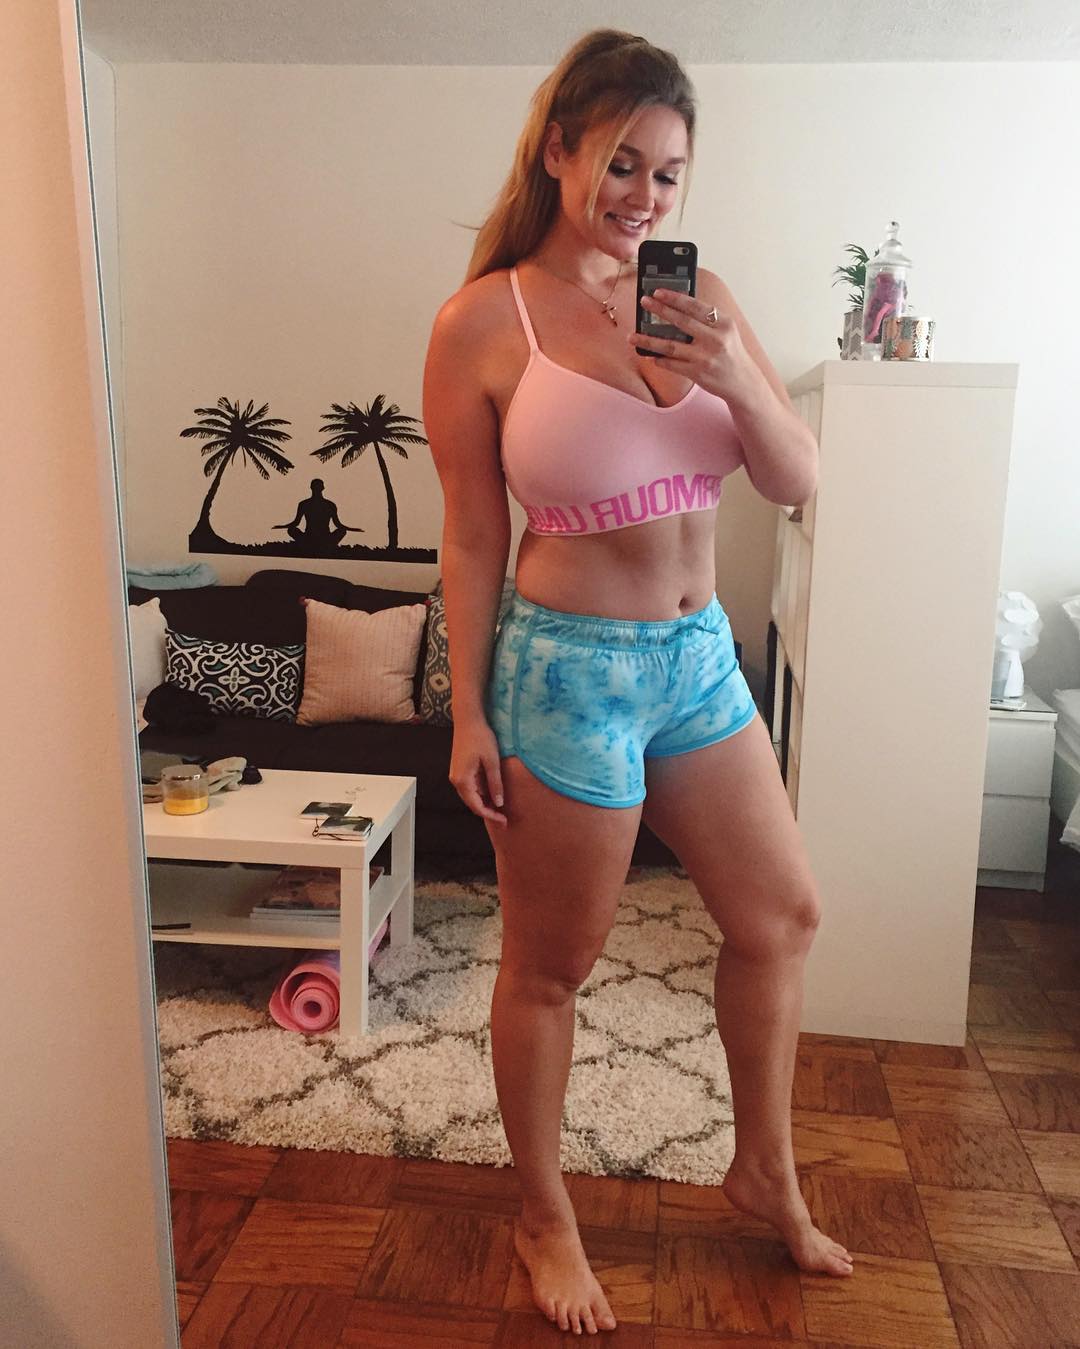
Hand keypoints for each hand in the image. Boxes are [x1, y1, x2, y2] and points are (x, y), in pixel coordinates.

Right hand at [449, 718, 506, 826]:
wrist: (468, 720)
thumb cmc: (480, 737)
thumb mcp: (492, 761)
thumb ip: (495, 783)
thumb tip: (498, 803)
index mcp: (462, 780)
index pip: (477, 806)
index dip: (491, 815)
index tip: (504, 821)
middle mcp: (456, 780)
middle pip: (472, 804)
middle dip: (488, 812)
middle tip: (504, 820)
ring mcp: (456, 775)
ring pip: (471, 796)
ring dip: (485, 804)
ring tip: (501, 810)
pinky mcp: (460, 770)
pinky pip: (471, 787)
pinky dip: (481, 794)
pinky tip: (493, 795)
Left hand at [630, 288, 764, 406]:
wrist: (743, 382)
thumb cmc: (730, 353)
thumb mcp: (725, 331)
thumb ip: (706, 319)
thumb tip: (675, 307)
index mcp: (723, 324)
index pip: (696, 306)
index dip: (675, 298)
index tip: (658, 291)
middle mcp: (715, 339)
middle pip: (682, 322)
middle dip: (660, 310)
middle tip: (644, 302)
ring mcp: (705, 357)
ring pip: (671, 346)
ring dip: (649, 340)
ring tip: (633, 336)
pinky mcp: (698, 373)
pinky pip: (672, 364)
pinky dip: (659, 359)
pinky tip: (649, 355)